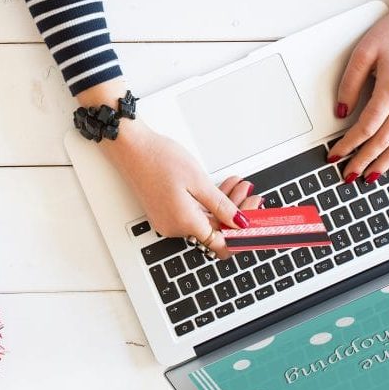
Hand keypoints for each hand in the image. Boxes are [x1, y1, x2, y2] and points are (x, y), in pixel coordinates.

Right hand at [99, 118, 260, 258]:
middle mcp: (174, 227)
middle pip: (215, 229)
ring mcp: (167, 219)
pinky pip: (192, 213)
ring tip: (238, 185)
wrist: (130, 147)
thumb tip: (240, 224)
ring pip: (205, 219)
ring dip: (224, 204)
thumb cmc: (158, 159)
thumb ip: (221, 206)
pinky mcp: (164, 210)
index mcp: (185, 223)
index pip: (222, 242)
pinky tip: (220, 187)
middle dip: (237, 212)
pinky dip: (208, 202)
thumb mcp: (198, 181)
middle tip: (251, 193)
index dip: (243, 233)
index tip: (258, 220)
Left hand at [329, 0, 388, 181]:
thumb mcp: (363, 52)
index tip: (335, 155)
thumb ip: (349, 83)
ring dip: (386, 162)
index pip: (366, 126)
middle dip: (365, 160)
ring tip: (371, 176)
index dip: (348, 145)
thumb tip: (341, 111)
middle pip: (385, 139)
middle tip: (349, 175)